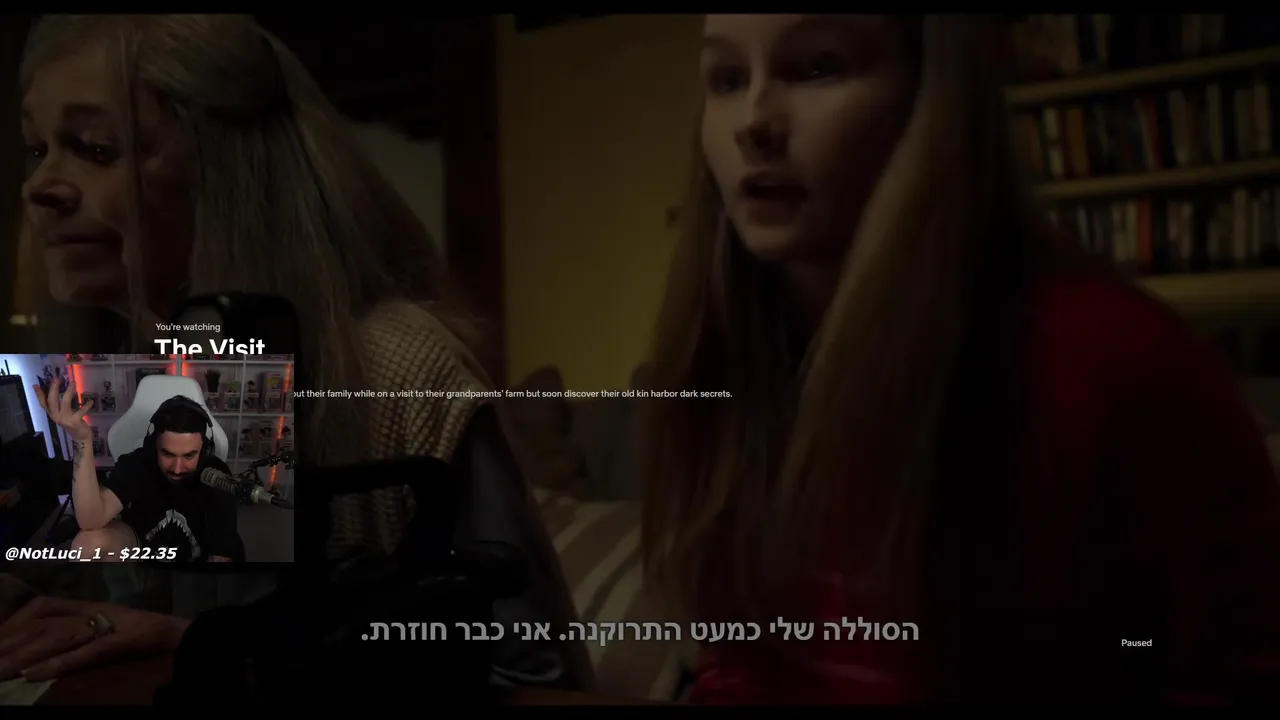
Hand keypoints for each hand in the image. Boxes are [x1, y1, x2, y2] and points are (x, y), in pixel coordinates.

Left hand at [0, 596, 189, 680]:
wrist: (181, 634)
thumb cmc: (149, 632)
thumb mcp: (111, 624)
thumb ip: (83, 632)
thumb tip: (44, 652)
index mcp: (90, 606)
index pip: (42, 610)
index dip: (15, 625)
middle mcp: (93, 611)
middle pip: (40, 626)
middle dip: (9, 644)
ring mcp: (103, 626)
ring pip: (52, 639)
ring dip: (21, 656)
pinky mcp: (114, 643)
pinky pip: (79, 654)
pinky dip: (54, 664)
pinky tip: (32, 675)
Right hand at [32, 380, 91, 440]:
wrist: (79, 436)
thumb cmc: (71, 421)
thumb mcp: (62, 413)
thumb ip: (59, 403)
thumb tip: (56, 389)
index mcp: (52, 413)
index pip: (43, 403)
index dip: (39, 395)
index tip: (35, 385)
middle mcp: (56, 416)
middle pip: (52, 401)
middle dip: (54, 389)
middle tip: (57, 379)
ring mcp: (65, 419)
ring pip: (65, 403)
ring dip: (69, 392)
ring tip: (73, 383)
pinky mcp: (75, 422)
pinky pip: (81, 411)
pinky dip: (86, 406)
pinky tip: (90, 401)